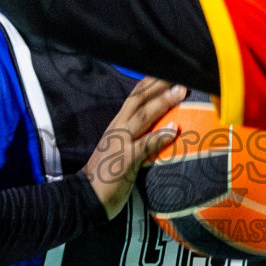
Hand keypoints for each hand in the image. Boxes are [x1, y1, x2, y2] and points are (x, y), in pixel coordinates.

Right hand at [83, 78, 186, 219]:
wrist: (85, 196)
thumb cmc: (104, 175)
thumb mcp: (119, 149)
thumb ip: (135, 138)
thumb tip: (158, 130)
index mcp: (117, 125)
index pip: (134, 97)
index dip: (150, 83)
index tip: (167, 70)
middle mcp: (118, 128)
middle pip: (139, 100)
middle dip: (158, 85)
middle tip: (179, 73)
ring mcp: (121, 143)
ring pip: (143, 116)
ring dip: (162, 102)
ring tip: (180, 91)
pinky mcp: (126, 160)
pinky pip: (145, 145)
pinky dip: (160, 135)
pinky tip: (174, 129)